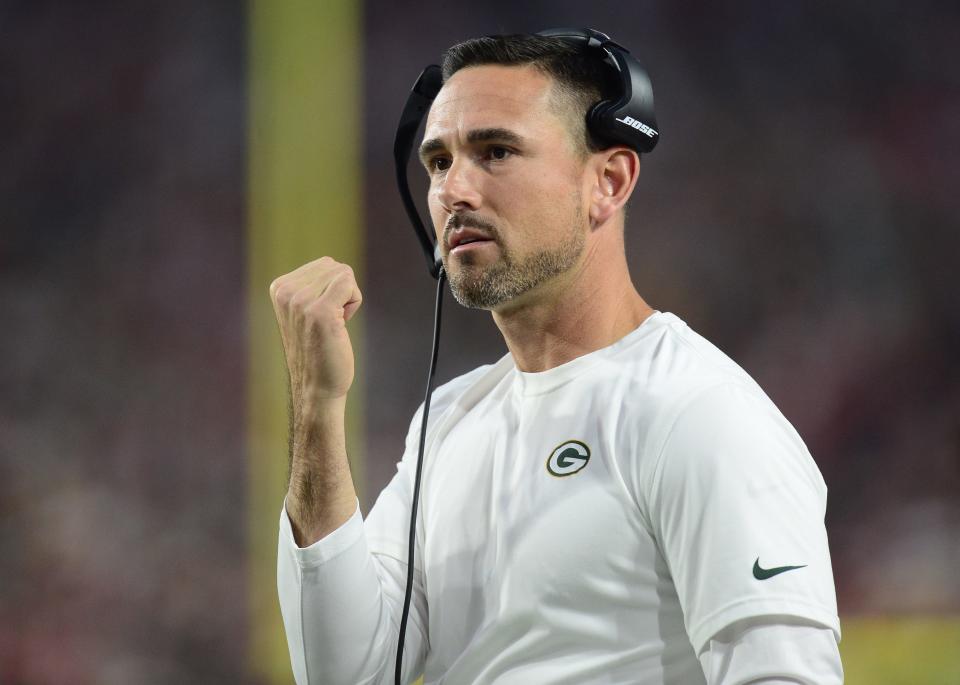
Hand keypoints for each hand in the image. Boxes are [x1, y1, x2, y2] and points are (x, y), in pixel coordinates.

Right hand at [269, 257, 362, 409]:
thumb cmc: (318, 350)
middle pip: (334, 266)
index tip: (321, 316)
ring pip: (344, 274)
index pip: (324, 265)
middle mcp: (285, 292)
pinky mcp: (319, 312)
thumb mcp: (305, 310)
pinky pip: (348, 283)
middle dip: (342, 292)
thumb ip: (312, 285)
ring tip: (333, 325)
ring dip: (348, 299)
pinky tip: (341, 324)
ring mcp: (300, 301)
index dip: (333, 290)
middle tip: (330, 322)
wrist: (316, 387)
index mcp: (279, 288)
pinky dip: (354, 302)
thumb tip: (332, 264)